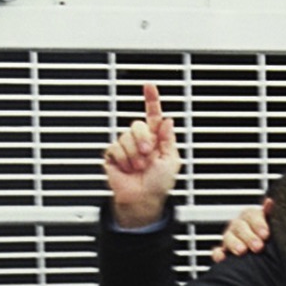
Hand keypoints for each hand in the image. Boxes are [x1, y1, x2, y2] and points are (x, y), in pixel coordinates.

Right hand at [104, 82, 179, 225]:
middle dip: (143, 139)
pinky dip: (124, 160)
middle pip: (137, 124)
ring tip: (138, 167)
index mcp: (156, 138)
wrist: (143, 199)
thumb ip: (168, 139)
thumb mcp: (172, 160)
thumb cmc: (159, 183)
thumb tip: (167, 120)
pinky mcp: (114, 156)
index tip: (149, 85)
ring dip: (134, 154)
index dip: (151, 99)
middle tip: (147, 155)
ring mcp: (126, 147)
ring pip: (126, 137)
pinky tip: (128, 169)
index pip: (153, 115)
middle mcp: (140, 140)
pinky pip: (116, 148)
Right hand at [211, 201, 272, 263]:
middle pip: (240, 226)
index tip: (265, 235)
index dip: (258, 224)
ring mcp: (229, 239)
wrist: (260, 257)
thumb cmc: (266, 240)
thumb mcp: (271, 227)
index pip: (251, 214)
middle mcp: (239, 226)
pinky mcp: (223, 252)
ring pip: (228, 238)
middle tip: (258, 247)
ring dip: (234, 244)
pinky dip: (218, 254)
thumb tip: (269, 202)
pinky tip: (222, 258)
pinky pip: (217, 252)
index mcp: (251, 217)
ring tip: (242, 251)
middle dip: (249, 237)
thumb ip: (268, 215)